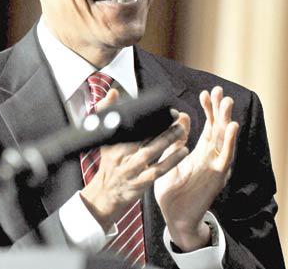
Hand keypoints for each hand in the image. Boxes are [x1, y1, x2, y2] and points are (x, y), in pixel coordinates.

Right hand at [80, 89, 188, 230]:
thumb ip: (106, 113)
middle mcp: (123, 156)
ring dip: (169, 140)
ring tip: (182, 129)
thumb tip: (113, 92)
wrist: (105, 195)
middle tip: (177, 116)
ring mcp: (132, 170)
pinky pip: (158, 170)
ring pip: (153, 152)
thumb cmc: (108, 164)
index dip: (150, 117)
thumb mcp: (103, 139)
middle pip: (144, 137)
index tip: (164, 109)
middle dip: (162, 126)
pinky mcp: (141, 183)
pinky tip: (183, 151)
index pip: (134, 126)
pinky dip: (171, 160)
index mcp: (115, 143)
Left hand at [154, 86, 238, 250]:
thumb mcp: (170, 159)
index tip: (205, 93)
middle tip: (219, 91)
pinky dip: (229, 142)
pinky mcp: (217, 177)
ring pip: (223, 140)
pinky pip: (225, 157)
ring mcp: (215, 167)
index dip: (208, 110)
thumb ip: (174, 139)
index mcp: (199, 152)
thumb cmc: (172, 189)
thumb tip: (178, 117)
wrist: (175, 215)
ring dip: (226, 120)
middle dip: (219, 110)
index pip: (207, 126)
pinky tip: (231, 128)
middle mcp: (210, 157)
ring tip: (227, 103)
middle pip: (218, 129)